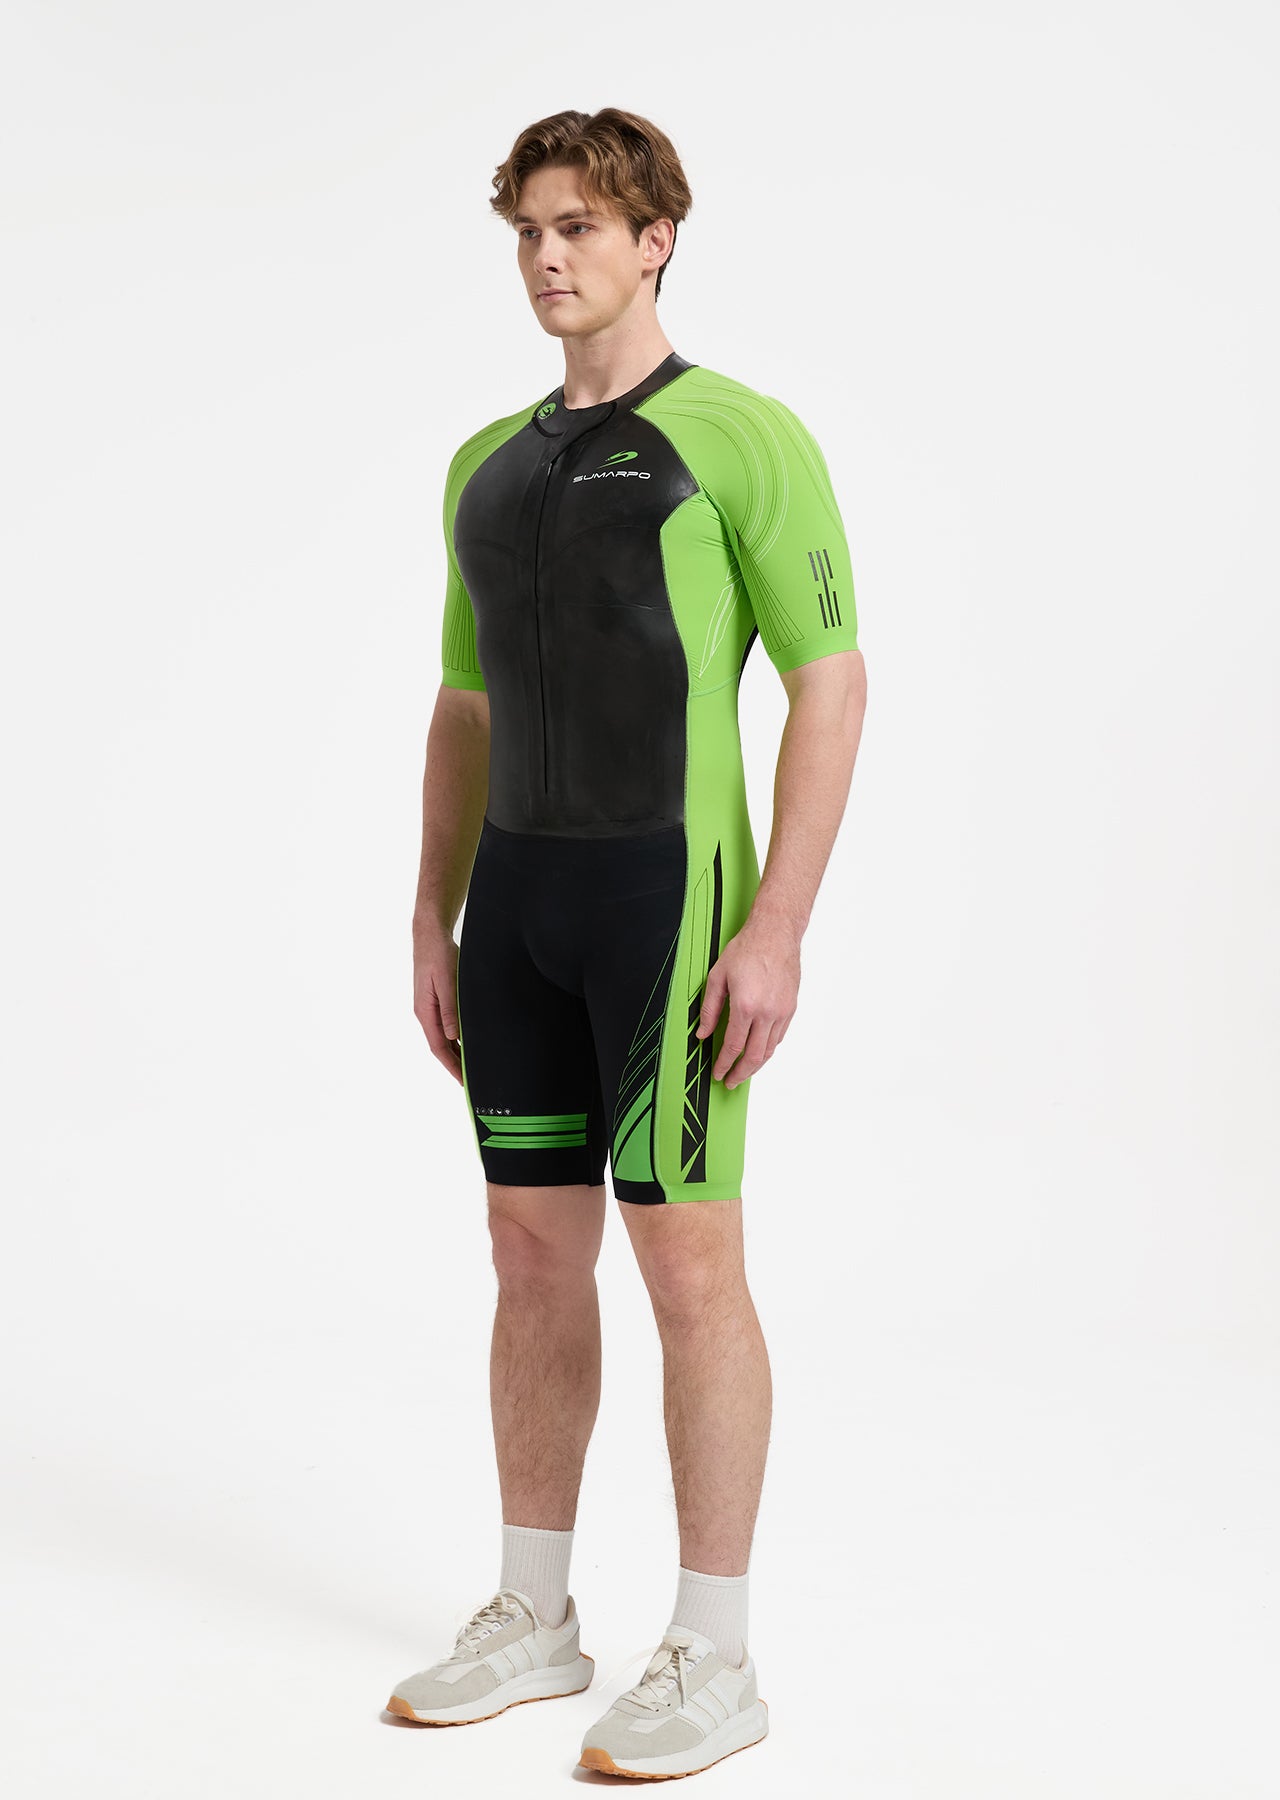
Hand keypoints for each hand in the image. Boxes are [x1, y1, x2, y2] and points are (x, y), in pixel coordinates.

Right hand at [413, 926, 463, 1083]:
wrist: (430, 935)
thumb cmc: (438, 955)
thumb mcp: (446, 981)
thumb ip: (450, 1009)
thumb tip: (454, 1036)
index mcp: (425, 1012)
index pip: (439, 1047)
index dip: (451, 1066)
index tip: (463, 1082)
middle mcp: (426, 1013)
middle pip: (441, 1046)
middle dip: (454, 1065)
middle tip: (470, 1082)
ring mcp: (430, 1008)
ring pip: (444, 1038)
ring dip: (456, 1054)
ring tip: (471, 1068)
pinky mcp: (437, 1001)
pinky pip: (447, 1026)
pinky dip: (457, 1038)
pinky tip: (468, 1044)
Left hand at [694, 921, 799, 1088]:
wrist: (775, 933)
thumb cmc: (747, 949)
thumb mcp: (718, 977)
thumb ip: (710, 1009)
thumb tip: (703, 1033)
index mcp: (745, 1005)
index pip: (733, 1046)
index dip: (724, 1064)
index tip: (718, 1073)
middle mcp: (767, 1012)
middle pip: (754, 1056)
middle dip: (741, 1073)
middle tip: (731, 1081)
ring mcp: (782, 1011)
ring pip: (769, 1050)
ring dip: (756, 1065)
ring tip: (744, 1071)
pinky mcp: (791, 1007)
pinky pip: (779, 1036)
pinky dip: (768, 1048)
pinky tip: (758, 1050)